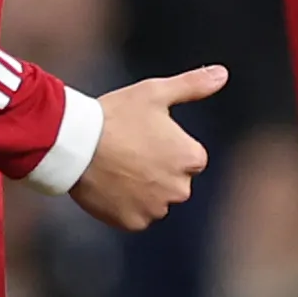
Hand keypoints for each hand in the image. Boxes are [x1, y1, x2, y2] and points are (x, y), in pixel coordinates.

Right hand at [67, 66, 228, 228]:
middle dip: (157, 170)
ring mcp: (156, 209)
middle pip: (174, 181)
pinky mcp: (133, 222)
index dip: (166, 146)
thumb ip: (193, 85)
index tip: (144, 137)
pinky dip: (124, 206)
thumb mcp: (156, 92)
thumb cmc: (116, 115)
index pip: (189, 158)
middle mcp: (180, 189)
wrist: (75, 144)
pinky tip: (109, 186)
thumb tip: (222, 74)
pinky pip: (135, 216)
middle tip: (128, 152)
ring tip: (117, 168)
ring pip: (155, 200)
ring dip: (142, 190)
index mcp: (192, 158)